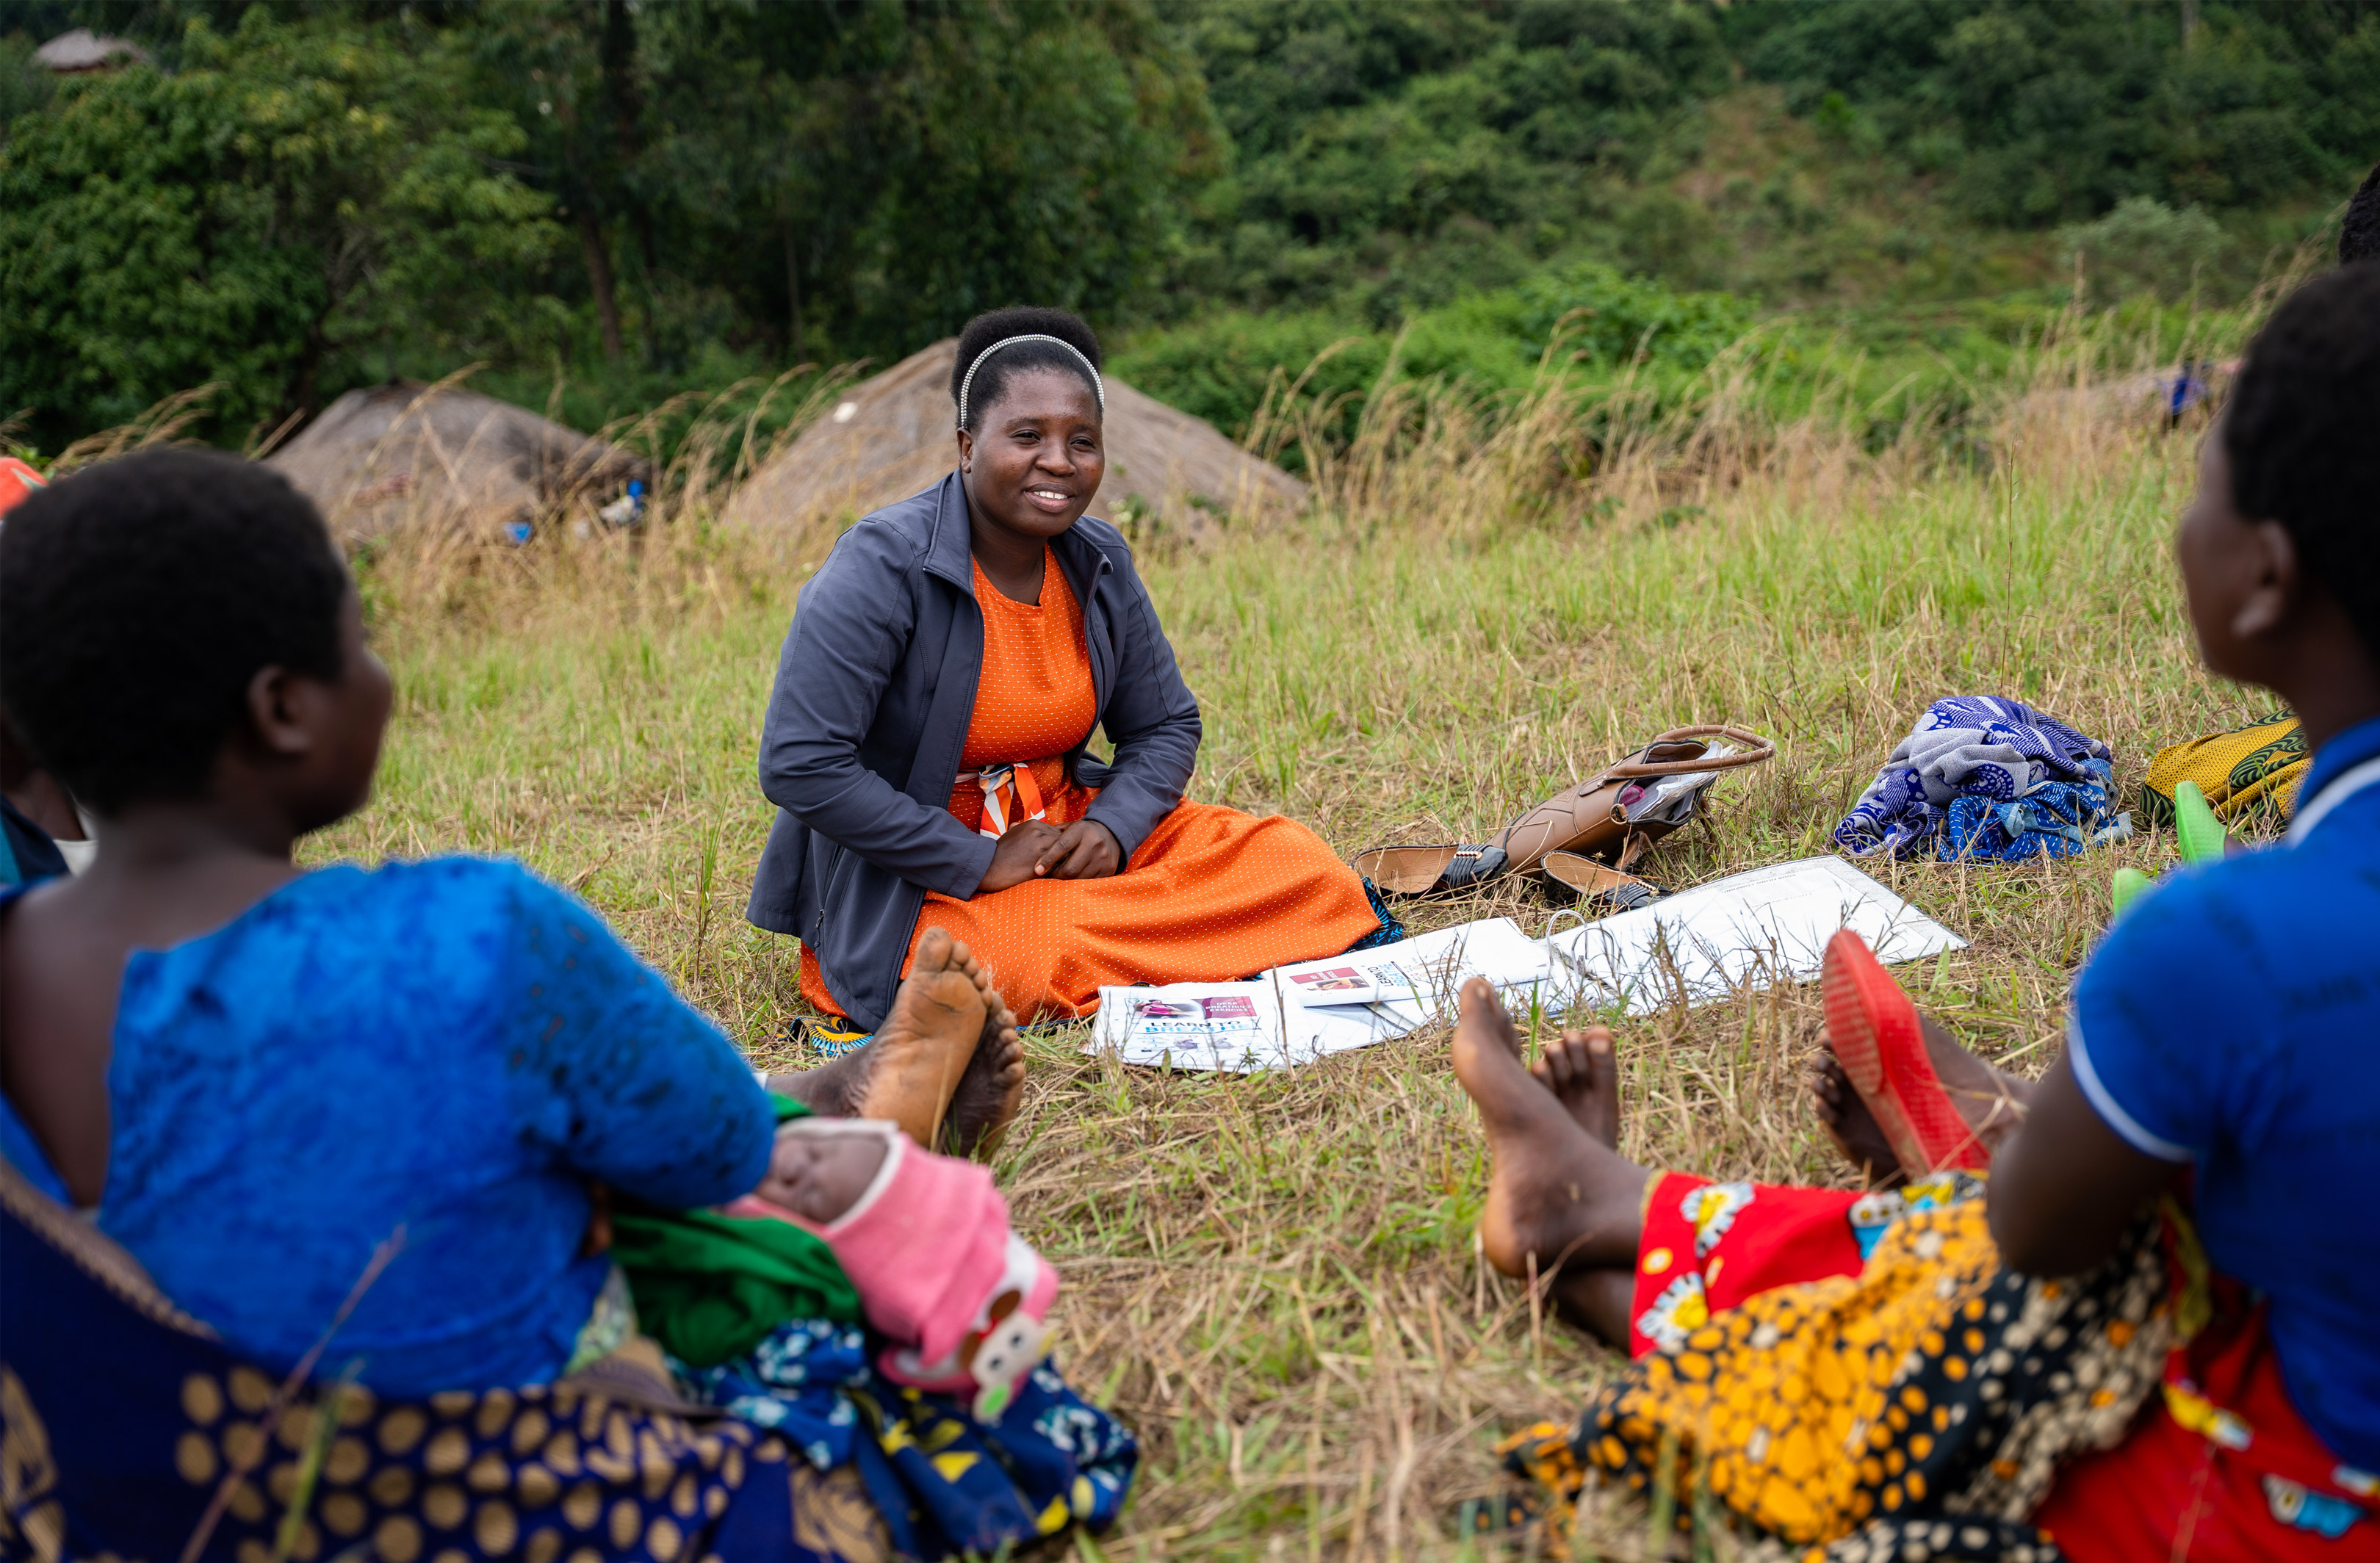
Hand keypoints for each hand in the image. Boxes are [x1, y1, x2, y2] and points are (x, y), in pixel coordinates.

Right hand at [976, 818, 1121, 891]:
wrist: (986, 867)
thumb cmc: (996, 855)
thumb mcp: (1009, 836)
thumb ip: (1018, 830)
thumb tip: (1017, 827)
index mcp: (1034, 825)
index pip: (1059, 833)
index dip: (1066, 846)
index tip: (1074, 853)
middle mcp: (1041, 832)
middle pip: (1066, 842)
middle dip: (1074, 854)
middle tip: (1085, 863)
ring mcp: (1042, 846)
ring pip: (1067, 854)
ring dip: (1074, 863)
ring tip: (1083, 873)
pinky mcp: (1041, 862)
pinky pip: (1061, 867)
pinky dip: (1068, 874)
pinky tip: (1074, 881)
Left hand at [1034, 819, 1122, 880]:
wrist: (1111, 835)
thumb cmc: (1081, 833)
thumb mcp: (1069, 828)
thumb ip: (1052, 834)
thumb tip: (1024, 832)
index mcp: (1081, 830)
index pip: (1062, 846)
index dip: (1048, 859)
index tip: (1037, 870)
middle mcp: (1094, 842)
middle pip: (1070, 868)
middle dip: (1055, 876)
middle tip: (1047, 878)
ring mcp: (1103, 856)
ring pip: (1079, 877)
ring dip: (1065, 881)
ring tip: (1058, 879)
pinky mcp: (1109, 868)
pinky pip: (1089, 882)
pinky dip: (1078, 883)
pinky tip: (1071, 881)